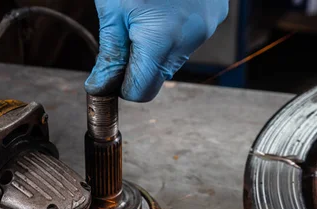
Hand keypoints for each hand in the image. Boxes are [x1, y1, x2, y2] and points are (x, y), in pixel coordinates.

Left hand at [85, 0, 228, 101]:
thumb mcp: (113, 10)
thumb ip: (110, 54)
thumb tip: (101, 87)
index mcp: (162, 41)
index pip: (140, 91)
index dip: (121, 86)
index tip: (109, 74)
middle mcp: (191, 38)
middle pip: (158, 76)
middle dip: (137, 65)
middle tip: (122, 37)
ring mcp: (207, 25)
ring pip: (172, 57)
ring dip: (154, 47)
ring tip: (144, 13)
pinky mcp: (215, 13)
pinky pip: (188, 36)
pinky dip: (172, 30)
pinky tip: (162, 5)